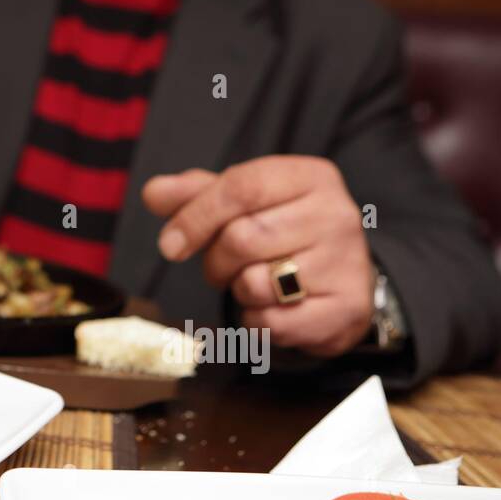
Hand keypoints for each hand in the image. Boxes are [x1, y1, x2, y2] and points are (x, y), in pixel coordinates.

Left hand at [142, 156, 374, 357]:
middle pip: (242, 238)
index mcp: (311, 176)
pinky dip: (256, 321)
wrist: (344, 277)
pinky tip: (271, 307)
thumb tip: (153, 193)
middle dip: (215, 260)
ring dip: (238, 290)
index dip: (195, 217)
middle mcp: (336, 215)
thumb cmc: (283, 230)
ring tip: (253, 281)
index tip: (170, 244)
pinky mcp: (347, 310)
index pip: (241, 187)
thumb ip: (195, 195)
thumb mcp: (243, 202)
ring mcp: (347, 264)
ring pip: (256, 283)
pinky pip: (273, 323)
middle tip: (221, 266)